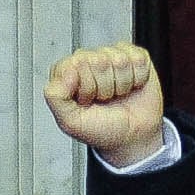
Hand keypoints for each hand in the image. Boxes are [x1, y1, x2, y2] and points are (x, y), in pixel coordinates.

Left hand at [41, 44, 166, 168]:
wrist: (133, 137)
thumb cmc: (103, 130)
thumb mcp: (70, 122)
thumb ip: (56, 97)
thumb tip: (66, 73)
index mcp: (67, 73)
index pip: (76, 65)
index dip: (86, 87)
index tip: (88, 101)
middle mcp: (88, 62)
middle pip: (99, 61)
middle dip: (105, 87)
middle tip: (104, 100)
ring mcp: (110, 57)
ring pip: (119, 60)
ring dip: (122, 84)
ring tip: (117, 95)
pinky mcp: (134, 57)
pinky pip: (137, 60)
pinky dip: (138, 78)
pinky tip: (131, 87)